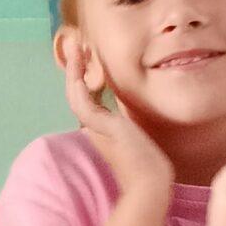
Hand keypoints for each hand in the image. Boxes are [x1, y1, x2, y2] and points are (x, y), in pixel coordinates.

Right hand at [61, 35, 177, 201]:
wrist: (151, 182)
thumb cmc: (149, 164)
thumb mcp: (138, 136)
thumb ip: (130, 125)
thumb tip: (135, 114)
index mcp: (101, 127)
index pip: (86, 96)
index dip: (82, 75)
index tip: (87, 54)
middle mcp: (94, 126)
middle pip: (76, 91)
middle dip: (74, 67)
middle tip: (74, 44)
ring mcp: (95, 128)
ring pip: (75, 94)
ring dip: (73, 70)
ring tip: (75, 48)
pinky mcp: (100, 129)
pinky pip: (83, 103)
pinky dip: (78, 86)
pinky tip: (78, 69)